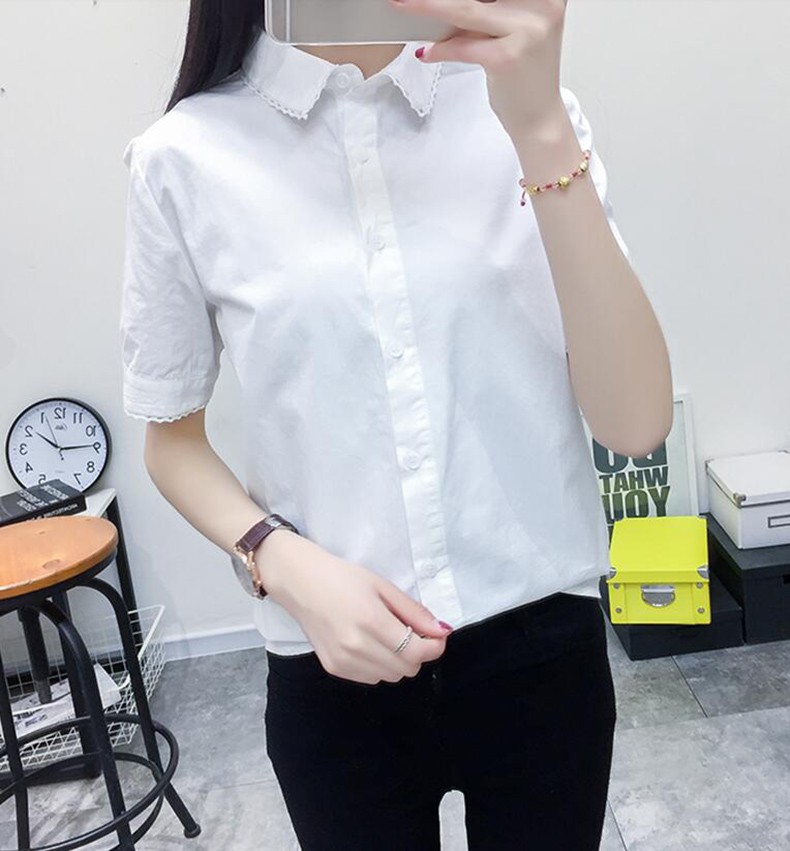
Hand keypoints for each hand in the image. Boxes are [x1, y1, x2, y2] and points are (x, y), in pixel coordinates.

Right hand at [256, 530, 453, 684]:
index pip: (417, 652)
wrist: (300, 583)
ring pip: (391, 676)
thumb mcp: (383, 586)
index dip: (434, 646)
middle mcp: (356, 647)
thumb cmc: (343, 578)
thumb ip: (414, 612)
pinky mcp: (334, 669)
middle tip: (409, 630)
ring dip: (398, 660)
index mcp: (371, 621)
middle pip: (407, 668)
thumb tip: (441, 632)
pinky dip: (379, 665)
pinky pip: (371, 678)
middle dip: (416, 652)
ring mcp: (343, 661)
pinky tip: (368, 644)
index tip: (436, 635)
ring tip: (385, 635)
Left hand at [389, 0, 568, 138]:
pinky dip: (441, 49)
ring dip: (429, 9)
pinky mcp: (507, 58)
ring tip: (405, 6)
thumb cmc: (524, 76)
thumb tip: (442, 4)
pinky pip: (463, 46)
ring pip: (466, 12)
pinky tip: (427, 53)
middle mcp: (542, 7)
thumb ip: (487, 12)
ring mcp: (527, 32)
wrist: (540, 119)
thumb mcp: (512, 32)